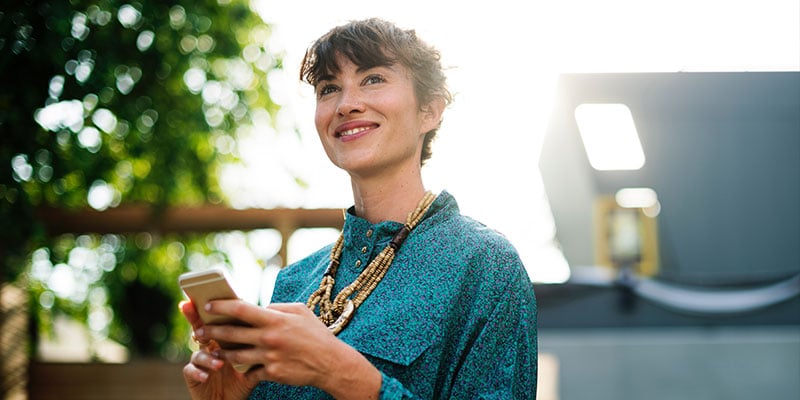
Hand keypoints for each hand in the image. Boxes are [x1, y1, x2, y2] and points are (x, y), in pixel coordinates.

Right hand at [179, 301, 255, 399]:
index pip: (218, 321)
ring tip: (219, 363)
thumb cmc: (243, 380)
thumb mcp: (253, 363)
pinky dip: (198, 372)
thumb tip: (278, 329)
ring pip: (198, 352)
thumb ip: (259, 346)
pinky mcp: (193, 375)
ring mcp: (199, 361)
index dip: (213, 308)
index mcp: (223, 340)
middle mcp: (209, 347)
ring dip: (207, 357)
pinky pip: (190, 370)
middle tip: (191, 307)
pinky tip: (206, 376)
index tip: (210, 296)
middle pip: (200, 328)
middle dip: (194, 317)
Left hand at [198, 301, 381, 399]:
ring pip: (235, 355)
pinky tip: (237, 368)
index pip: (240, 309)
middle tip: (199, 330)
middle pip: (231, 333)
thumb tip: (261, 307)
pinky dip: (244, 369)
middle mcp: (269, 337)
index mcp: (275, 319)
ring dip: (221, 353)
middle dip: (211, 331)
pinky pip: (250, 371)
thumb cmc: (316, 334)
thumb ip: (278, 308)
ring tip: (212, 350)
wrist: (330, 363)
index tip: (208, 306)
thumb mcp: (300, 311)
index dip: (221, 306)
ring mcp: (269, 357)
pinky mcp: (272, 373)